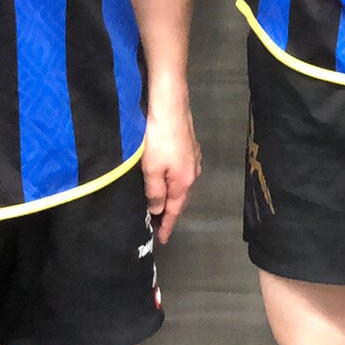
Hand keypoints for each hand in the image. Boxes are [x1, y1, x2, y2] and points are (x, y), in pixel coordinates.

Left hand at [142, 98, 201, 243]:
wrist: (170, 103)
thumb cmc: (158, 138)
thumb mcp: (151, 169)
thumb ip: (154, 192)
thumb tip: (158, 210)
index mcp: (184, 181)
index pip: (175, 210)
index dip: (167, 225)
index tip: (161, 241)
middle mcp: (193, 172)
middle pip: (180, 198)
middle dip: (169, 212)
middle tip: (156, 225)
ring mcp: (193, 158)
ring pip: (181, 185)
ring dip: (171, 197)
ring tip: (159, 206)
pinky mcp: (189, 146)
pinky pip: (181, 173)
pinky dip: (173, 182)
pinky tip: (166, 180)